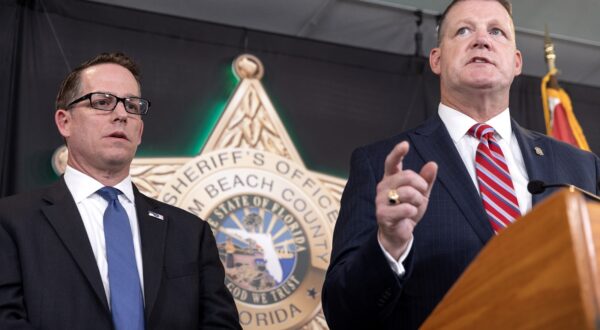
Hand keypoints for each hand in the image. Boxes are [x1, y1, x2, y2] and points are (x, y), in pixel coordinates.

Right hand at [376, 141, 437, 259]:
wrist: (399, 234)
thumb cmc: (407, 211)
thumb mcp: (421, 194)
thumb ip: (426, 180)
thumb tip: (432, 164)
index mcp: (391, 179)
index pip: (392, 163)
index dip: (398, 153)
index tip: (405, 145)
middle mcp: (383, 187)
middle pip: (406, 176)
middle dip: (420, 185)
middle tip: (422, 194)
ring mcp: (381, 200)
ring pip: (408, 192)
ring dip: (418, 201)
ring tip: (415, 207)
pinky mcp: (382, 214)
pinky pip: (406, 208)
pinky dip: (413, 212)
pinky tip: (409, 216)